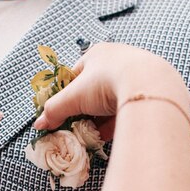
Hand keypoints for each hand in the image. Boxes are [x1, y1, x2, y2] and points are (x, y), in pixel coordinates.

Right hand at [34, 43, 189, 137]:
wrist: (150, 88)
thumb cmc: (107, 83)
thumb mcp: (74, 97)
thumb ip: (54, 110)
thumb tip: (39, 124)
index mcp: (98, 54)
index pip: (76, 75)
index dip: (67, 95)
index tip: (61, 113)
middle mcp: (118, 61)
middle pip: (94, 90)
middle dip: (84, 110)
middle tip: (76, 126)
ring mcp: (137, 77)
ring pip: (112, 102)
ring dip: (100, 119)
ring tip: (91, 135)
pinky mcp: (149, 94)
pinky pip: (128, 110)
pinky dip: (117, 123)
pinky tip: (109, 136)